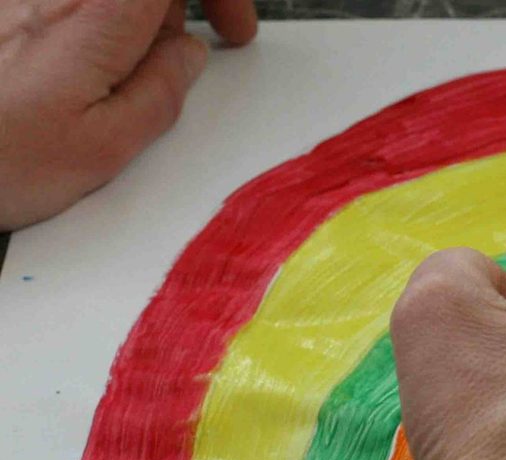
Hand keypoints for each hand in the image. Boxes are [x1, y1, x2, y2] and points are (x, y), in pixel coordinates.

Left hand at [0, 0, 256, 228]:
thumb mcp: (103, 150)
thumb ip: (160, 94)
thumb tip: (188, 57)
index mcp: (97, 18)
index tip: (234, 29)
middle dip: (179, 4)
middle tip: (194, 47)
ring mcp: (23, 0)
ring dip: (134, 17)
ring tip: (126, 67)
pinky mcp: (4, 15)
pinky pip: (65, 8)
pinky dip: (94, 24)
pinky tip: (82, 67)